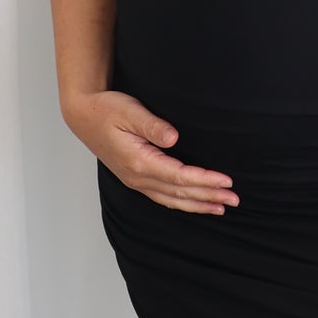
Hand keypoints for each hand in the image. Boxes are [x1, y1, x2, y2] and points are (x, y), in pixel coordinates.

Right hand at [65, 90, 236, 215]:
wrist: (83, 115)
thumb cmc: (106, 109)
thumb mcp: (129, 110)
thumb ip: (151, 124)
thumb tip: (173, 138)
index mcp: (139, 162)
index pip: (179, 177)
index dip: (204, 180)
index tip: (226, 180)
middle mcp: (137, 177)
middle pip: (180, 193)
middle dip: (208, 196)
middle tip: (234, 198)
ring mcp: (135, 181)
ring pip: (172, 200)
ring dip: (198, 204)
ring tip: (221, 207)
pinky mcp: (135, 179)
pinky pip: (163, 197)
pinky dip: (182, 203)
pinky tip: (195, 203)